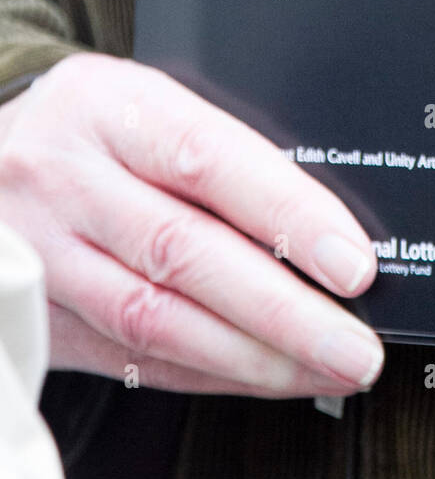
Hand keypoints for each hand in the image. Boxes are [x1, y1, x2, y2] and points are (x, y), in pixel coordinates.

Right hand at [0, 53, 382, 397]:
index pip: (208, 160)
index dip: (288, 217)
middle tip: (354, 344)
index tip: (352, 263)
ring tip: (323, 368)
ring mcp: (43, 250)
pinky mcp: (37, 313)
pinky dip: (206, 374)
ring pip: (154, 317)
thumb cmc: (89, 127)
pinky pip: (130, 357)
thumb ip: (220, 152)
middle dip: (283, 311)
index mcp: (108, 105)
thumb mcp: (145, 102)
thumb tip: (324, 226)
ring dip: (252, 356)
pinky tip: (260, 376)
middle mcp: (66, 177)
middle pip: (183, 251)